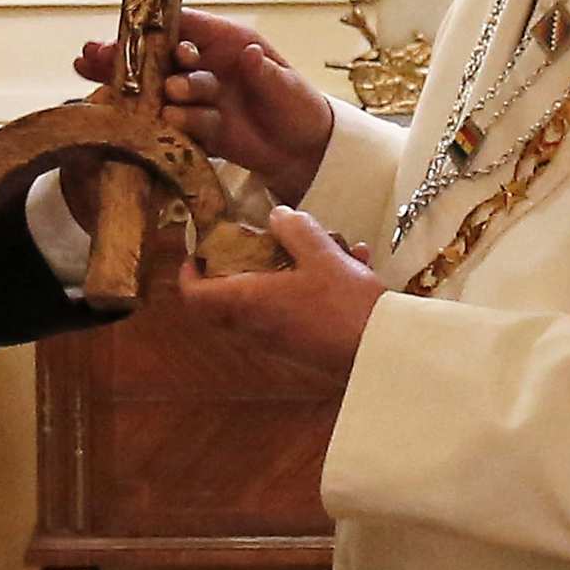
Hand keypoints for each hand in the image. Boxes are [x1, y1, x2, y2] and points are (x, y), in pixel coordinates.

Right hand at [74, 8, 333, 204]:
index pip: (184, 27)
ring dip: (143, 94)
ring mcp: (198, 98)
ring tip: (124, 96)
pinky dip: (154, 125)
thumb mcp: (289, 87)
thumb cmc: (300, 107)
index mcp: (227, 43)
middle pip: (158, 57)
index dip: (153, 28)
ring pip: (160, 91)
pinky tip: (131, 124)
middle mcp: (206, 66)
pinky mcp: (195, 129)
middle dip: (126, 58)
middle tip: (93, 59)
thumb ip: (266, 73)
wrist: (305, 153)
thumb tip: (251, 56)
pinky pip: (170, 125)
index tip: (126, 32)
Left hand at [175, 208, 382, 376]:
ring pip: (266, 301)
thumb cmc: (343, 304)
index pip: (194, 296)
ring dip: (287, 271)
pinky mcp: (302, 345)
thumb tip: (277, 216)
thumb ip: (294, 230)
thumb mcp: (320, 254)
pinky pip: (296, 309)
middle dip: (239, 267)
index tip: (199, 251)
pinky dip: (314, 287)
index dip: (189, 273)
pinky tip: (355, 261)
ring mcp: (278, 339)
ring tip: (327, 244)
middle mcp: (255, 326)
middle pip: (226, 299)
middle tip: (257, 244)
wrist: (379, 352)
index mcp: (248, 302)